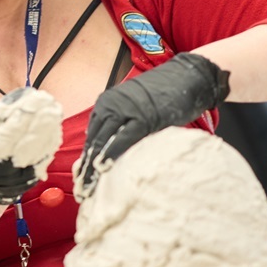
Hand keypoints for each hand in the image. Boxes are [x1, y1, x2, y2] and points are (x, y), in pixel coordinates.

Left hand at [73, 53, 229, 200]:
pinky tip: (104, 168)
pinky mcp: (142, 117)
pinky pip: (123, 139)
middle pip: (93, 141)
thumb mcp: (134, 108)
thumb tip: (106, 149)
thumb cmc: (163, 96)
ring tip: (88, 186)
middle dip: (85, 167)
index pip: (91, 135)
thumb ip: (119, 125)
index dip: (85, 158)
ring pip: (103, 141)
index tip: (80, 178)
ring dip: (93, 166)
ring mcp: (125, 110)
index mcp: (106, 104)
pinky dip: (112, 154)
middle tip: (81, 188)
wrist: (186, 77)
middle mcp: (110, 105)